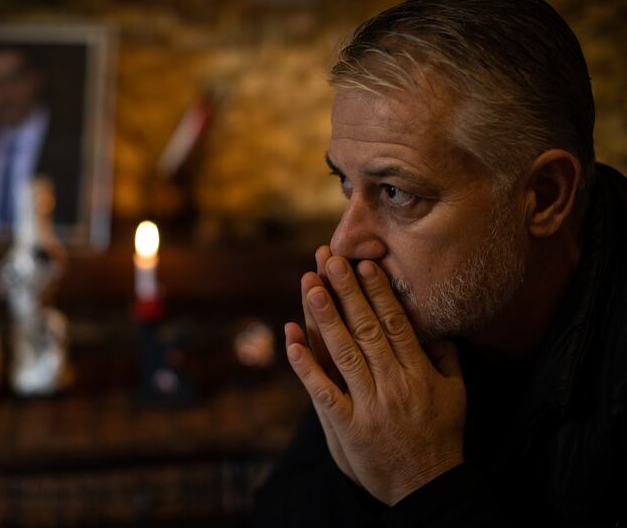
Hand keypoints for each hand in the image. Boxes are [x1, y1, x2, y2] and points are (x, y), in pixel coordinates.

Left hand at [286, 252, 465, 504]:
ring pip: (343, 353)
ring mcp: (369, 405)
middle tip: (330, 259)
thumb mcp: (456, 393)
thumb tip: (435, 321)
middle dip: (346, 291)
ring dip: (324, 317)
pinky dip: (306, 366)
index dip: (378, 292)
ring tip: (310, 284)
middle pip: (366, 330)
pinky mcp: (348, 427)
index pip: (395, 323)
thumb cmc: (442, 435)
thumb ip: (445, 356)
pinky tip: (290, 341)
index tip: (364, 265)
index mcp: (419, 373)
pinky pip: (323, 392)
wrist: (428, 487)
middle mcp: (394, 384)